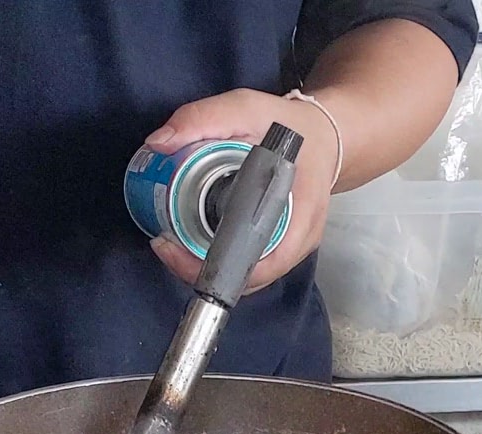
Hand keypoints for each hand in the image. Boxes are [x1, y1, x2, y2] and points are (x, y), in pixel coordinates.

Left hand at [144, 89, 341, 292]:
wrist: (323, 135)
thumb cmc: (288, 126)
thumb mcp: (245, 108)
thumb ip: (202, 118)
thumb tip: (158, 143)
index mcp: (300, 214)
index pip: (258, 264)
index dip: (212, 266)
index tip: (173, 246)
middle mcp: (299, 240)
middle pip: (246, 277)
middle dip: (199, 269)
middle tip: (164, 243)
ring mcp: (291, 247)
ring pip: (245, 275)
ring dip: (206, 268)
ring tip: (173, 243)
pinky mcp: (280, 246)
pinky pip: (248, 264)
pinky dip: (219, 259)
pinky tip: (193, 242)